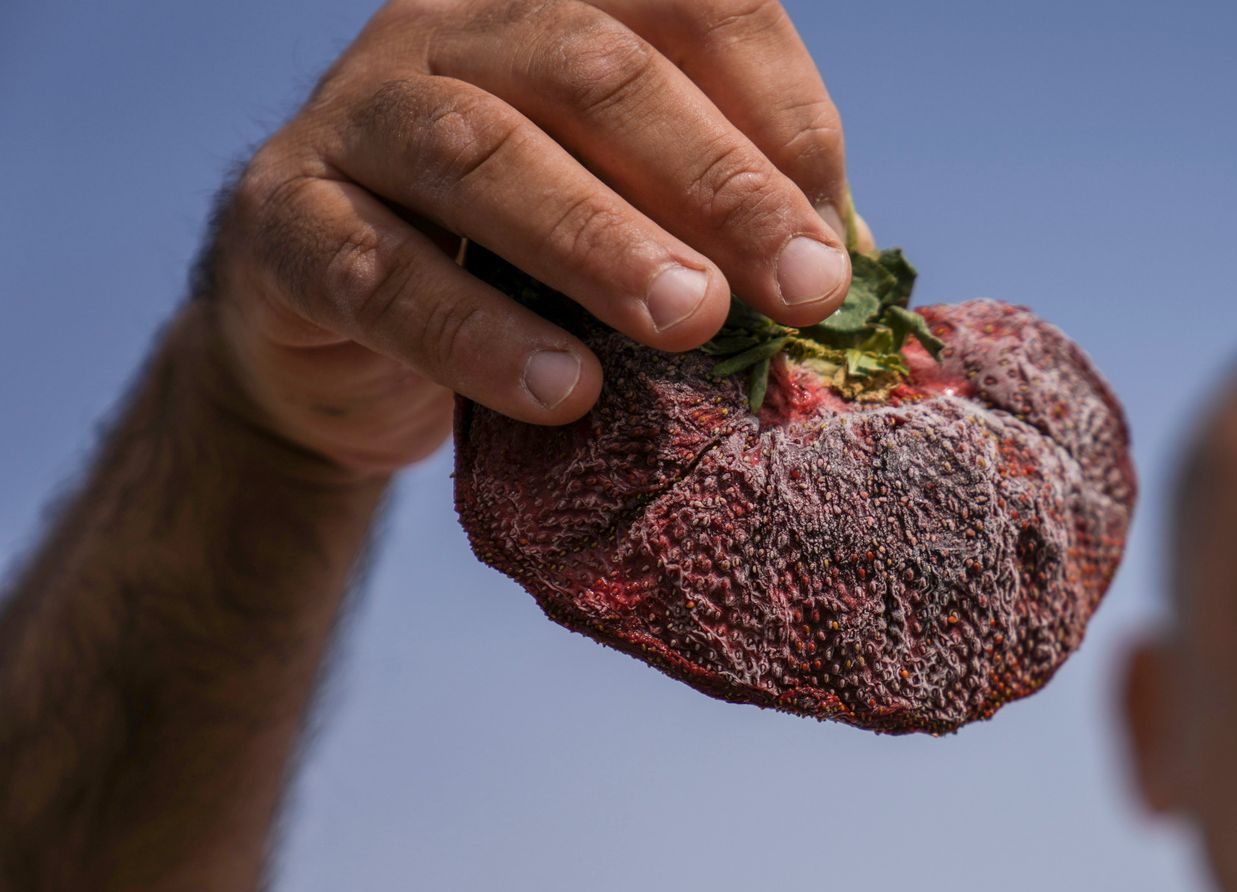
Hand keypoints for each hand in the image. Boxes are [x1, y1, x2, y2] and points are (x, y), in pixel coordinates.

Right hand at [200, 0, 860, 476]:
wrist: (343, 352)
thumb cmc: (521, 274)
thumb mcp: (631, 224)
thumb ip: (720, 223)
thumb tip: (838, 270)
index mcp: (557, 7)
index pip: (686, 6)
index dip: (778, 106)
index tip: (833, 235)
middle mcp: (451, 29)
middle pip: (593, 68)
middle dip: (716, 182)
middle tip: (800, 288)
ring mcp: (357, 115)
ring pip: (481, 152)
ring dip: (600, 241)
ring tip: (693, 323)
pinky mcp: (283, 222)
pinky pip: (377, 271)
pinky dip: (477, 336)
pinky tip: (566, 393)